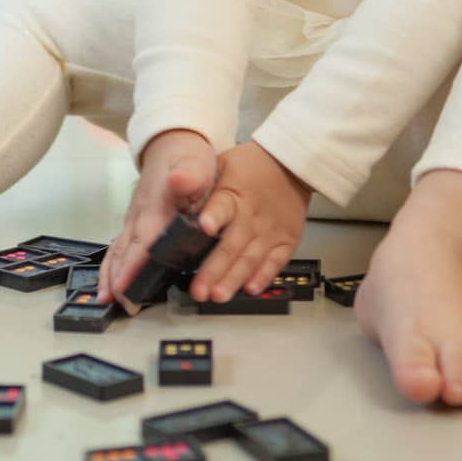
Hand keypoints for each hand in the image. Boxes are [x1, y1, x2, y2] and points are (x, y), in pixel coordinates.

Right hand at [98, 128, 215, 314]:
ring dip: (111, 276)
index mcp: (155, 207)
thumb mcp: (195, 163)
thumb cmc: (187, 158)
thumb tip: (180, 180)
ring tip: (106, 301)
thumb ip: (188, 175)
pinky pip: (119, 248)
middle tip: (120, 305)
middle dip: (120, 279)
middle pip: (125, 251)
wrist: (172, 144)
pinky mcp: (134, 223)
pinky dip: (112, 267)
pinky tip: (110, 285)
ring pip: (117, 251)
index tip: (125, 286)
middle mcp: (139, 216)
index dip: (133, 265)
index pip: (143, 241)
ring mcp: (134, 220)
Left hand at [188, 140, 311, 303]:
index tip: (204, 227)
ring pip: (250, 260)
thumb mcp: (220, 165)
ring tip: (218, 295)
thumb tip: (172, 188)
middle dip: (214, 269)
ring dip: (234, 279)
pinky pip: (275, 263)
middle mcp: (252, 216)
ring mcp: (271, 231)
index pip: (222, 206)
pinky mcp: (286, 241)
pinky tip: (250, 289)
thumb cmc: (250, 168)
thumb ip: (199, 184)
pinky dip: (263, 277)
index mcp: (234, 194)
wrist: (289, 165)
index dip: (213, 217)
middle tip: (199, 289)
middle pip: (232, 245)